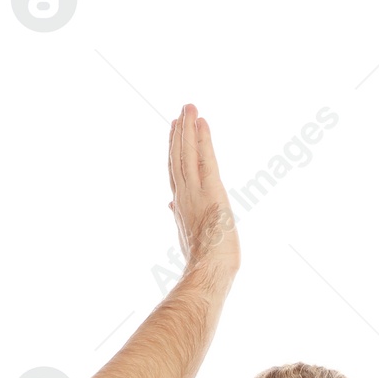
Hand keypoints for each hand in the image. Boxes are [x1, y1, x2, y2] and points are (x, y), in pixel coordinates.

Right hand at [168, 103, 239, 276]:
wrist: (208, 269)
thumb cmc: (204, 261)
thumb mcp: (188, 236)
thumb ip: (179, 216)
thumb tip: (169, 204)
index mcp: (181, 206)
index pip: (175, 172)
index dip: (173, 151)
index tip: (174, 133)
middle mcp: (183, 195)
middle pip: (178, 158)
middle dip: (179, 133)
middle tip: (181, 111)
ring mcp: (194, 191)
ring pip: (187, 153)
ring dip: (187, 128)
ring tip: (188, 107)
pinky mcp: (210, 189)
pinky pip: (204, 158)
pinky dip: (202, 139)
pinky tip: (201, 121)